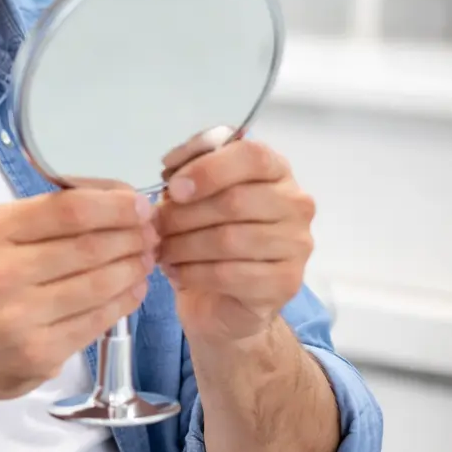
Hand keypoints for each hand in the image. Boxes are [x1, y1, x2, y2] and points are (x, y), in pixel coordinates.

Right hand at [0, 185, 156, 409]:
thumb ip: (39, 217)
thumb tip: (110, 200)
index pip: (68, 211)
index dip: (113, 205)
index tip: (139, 204)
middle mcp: (1, 274)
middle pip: (90, 247)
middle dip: (132, 236)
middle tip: (151, 232)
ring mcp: (21, 318)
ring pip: (100, 285)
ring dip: (134, 268)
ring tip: (146, 258)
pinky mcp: (40, 354)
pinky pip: (97, 321)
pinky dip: (123, 301)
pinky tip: (132, 289)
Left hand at [155, 137, 315, 344]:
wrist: (221, 296)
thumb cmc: (206, 231)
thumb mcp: (192, 193)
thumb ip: (186, 171)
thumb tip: (172, 172)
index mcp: (275, 170)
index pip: (251, 155)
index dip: (207, 168)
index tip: (172, 187)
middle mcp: (295, 203)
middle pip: (235, 201)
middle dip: (183, 214)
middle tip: (155, 226)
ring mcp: (296, 244)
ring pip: (229, 239)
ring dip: (184, 245)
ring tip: (161, 250)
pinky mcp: (286, 282)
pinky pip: (230, 274)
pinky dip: (193, 273)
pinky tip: (175, 272)